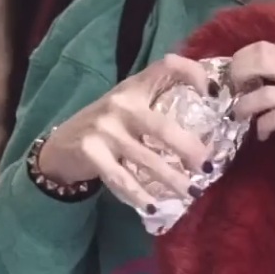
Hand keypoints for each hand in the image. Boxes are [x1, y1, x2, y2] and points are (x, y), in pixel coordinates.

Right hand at [35, 54, 217, 209]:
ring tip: (190, 193)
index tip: (214, 94)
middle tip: (206, 168)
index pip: (167, 66)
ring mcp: (104, 129)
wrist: (61, 145)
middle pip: (163, 128)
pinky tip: (153, 207)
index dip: (194, 73)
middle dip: (189, 150)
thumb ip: (156, 106)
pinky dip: (139, 196)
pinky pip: (122, 179)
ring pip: (146, 159)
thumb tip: (204, 127)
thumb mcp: (127, 106)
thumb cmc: (105, 127)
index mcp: (134, 88)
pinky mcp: (91, 152)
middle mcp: (120, 104)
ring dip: (172, 181)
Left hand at [226, 42, 274, 167]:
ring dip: (245, 106)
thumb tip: (254, 83)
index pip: (266, 47)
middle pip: (263, 58)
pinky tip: (263, 135)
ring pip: (265, 93)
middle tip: (234, 90)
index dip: (242, 58)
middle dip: (239, 72)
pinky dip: (264, 127)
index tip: (235, 76)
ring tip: (241, 117)